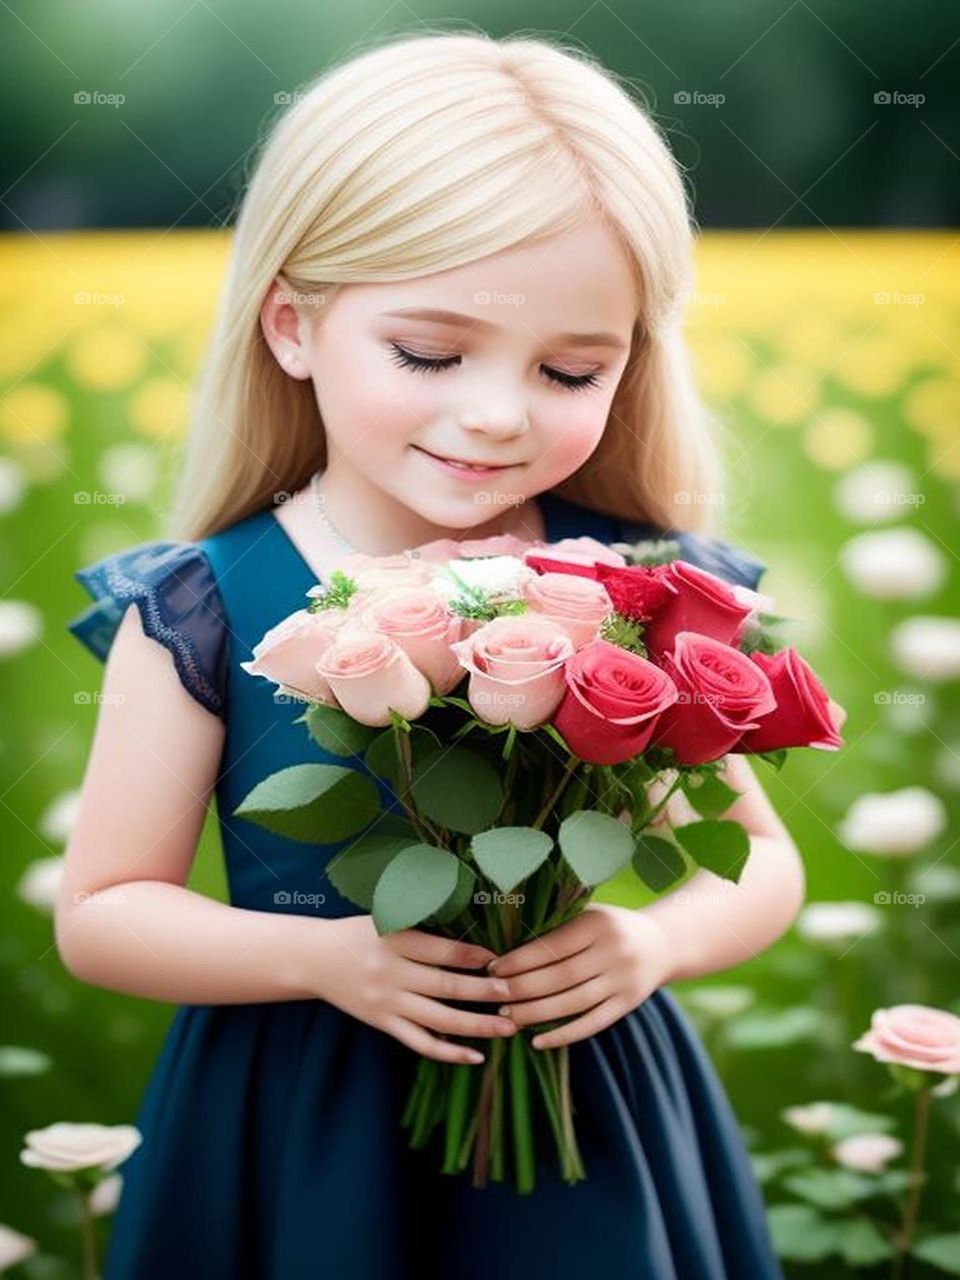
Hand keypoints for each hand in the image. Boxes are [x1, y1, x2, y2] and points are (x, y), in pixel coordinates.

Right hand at [314, 916, 516, 1064]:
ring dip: (476, 1026)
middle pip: (444, 986)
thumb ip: (421, 921)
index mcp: (394, 940)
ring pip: (438, 1019)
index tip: (497, 959)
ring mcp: (387, 1003)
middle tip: (514, 993)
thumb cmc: (358, 933)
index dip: (471, 956)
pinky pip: (420, 1042)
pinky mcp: (383, 1023)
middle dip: (483, 991)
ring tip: (508, 1027)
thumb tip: (465, 932)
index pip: (440, 951)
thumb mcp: (385, 917)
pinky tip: (476, 1055)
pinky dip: (449, 1052)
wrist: (314, 958)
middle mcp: (391, 973)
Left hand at [487, 903, 673, 1049]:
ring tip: (508, 1015)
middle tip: (492, 995)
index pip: (552, 946)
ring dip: (536, 1013)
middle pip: (559, 976)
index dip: (520, 960)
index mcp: (598, 923)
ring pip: (572, 1002)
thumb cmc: (610, 927)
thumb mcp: (589, 915)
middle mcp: (613, 951)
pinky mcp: (628, 1004)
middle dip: (521, 988)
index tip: (493, 968)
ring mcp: (623, 980)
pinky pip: (592, 1023)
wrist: (662, 943)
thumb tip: (507, 953)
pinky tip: (537, 1042)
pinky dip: (563, 1035)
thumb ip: (557, 929)